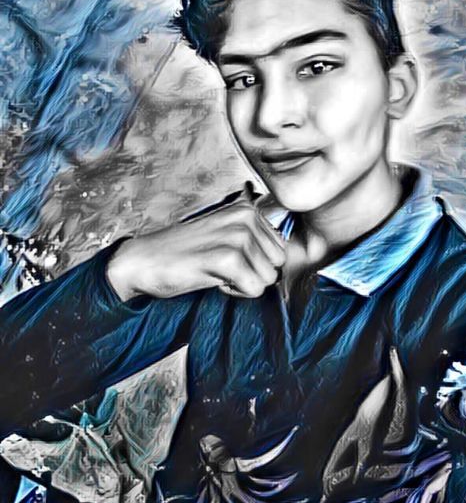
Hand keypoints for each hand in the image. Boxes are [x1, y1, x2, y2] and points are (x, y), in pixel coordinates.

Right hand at [106, 184, 285, 301]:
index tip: (227, 259)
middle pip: (276, 265)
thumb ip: (254, 240)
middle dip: (252, 274)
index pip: (280, 250)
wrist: (143, 261)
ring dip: (241, 283)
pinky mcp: (228, 257)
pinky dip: (233, 292)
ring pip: (267, 279)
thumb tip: (286, 259)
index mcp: (248, 210)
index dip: (255, 263)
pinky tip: (211, 278)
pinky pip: (253, 289)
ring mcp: (238, 235)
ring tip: (214, 270)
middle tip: (221, 267)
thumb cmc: (184, 253)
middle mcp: (247, 217)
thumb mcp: (225, 235)